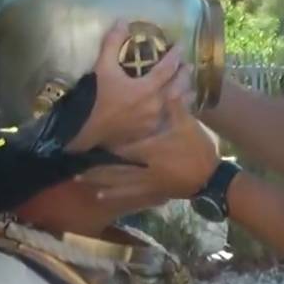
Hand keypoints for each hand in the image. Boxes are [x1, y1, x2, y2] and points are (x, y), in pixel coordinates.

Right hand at [66, 21, 184, 150]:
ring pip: (176, 106)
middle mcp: (155, 105)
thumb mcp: (102, 67)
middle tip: (189, 66)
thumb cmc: (94, 98)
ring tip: (190, 89)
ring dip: (184, 95)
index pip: (167, 68)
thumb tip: (122, 21)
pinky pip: (167, 120)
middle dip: (184, 75)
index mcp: (147, 88)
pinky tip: (175, 111)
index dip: (175, 55)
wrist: (84, 130)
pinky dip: (175, 112)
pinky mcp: (147, 133)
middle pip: (177, 88)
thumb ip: (113, 43)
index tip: (180, 46)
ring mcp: (153, 121)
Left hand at [77, 94, 219, 201]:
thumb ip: (174, 106)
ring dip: (99, 182)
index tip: (88, 141)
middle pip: (113, 169)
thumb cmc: (198, 150)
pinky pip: (129, 195)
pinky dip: (114, 196)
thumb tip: (168, 86)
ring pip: (117, 183)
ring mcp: (146, 183)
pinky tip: (101, 197)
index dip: (104, 146)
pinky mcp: (152, 192)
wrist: (209, 179)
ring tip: (80, 180)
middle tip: (74, 168)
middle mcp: (142, 169)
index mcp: (149, 150)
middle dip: (94, 169)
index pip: (121, 148)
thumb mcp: (187, 125)